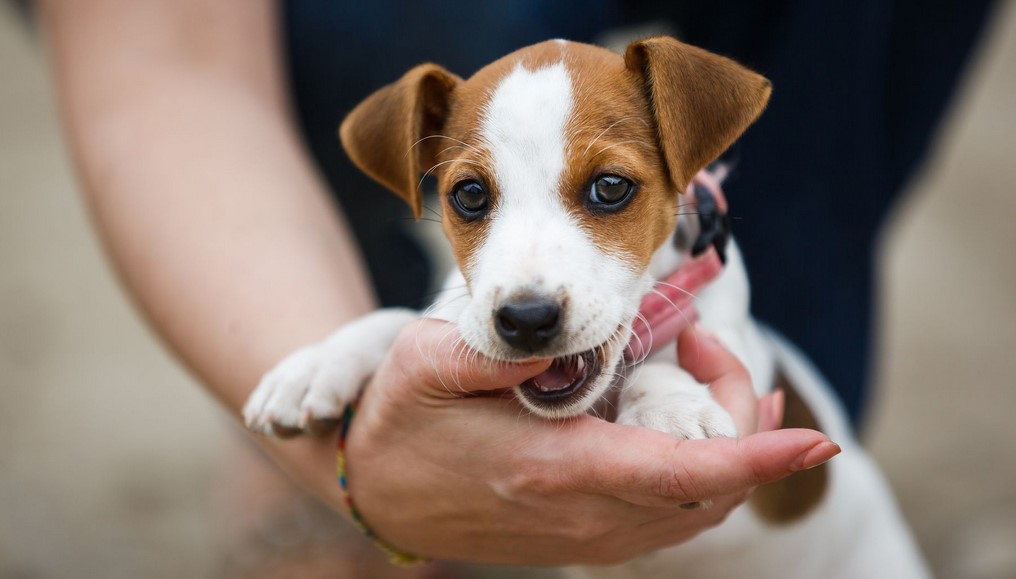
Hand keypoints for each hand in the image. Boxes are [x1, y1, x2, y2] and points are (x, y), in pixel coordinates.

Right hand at [345, 321, 838, 565]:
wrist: (377, 495)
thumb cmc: (402, 422)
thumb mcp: (430, 364)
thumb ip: (501, 349)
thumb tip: (568, 333)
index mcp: (554, 469)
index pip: (681, 473)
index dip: (757, 457)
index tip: (813, 439)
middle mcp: (584, 515)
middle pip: (710, 490)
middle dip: (744, 421)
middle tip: (702, 344)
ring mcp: (588, 534)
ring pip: (699, 509)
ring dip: (730, 446)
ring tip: (708, 371)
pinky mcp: (587, 535)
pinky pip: (673, 516)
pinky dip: (707, 473)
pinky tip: (697, 423)